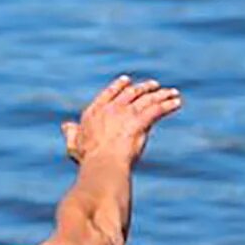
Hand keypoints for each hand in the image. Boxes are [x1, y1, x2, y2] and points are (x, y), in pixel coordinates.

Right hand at [63, 76, 182, 167]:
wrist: (102, 164)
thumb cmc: (89, 159)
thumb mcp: (74, 145)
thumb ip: (72, 133)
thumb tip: (66, 124)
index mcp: (94, 112)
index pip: (108, 93)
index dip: (118, 86)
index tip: (126, 81)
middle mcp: (111, 108)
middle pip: (131, 93)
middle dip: (144, 87)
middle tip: (154, 85)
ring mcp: (126, 113)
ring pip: (147, 99)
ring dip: (161, 95)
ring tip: (171, 93)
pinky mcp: (140, 121)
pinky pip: (157, 110)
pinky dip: (168, 104)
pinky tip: (177, 102)